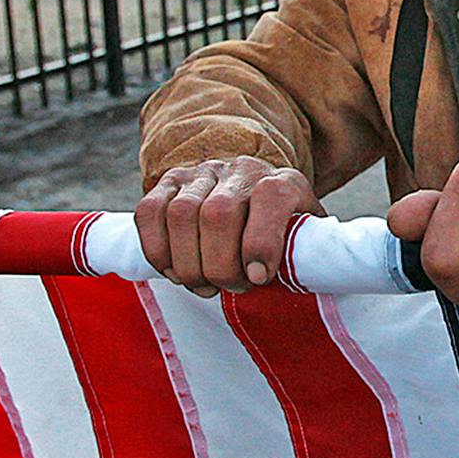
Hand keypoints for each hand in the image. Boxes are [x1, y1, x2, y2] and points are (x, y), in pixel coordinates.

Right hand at [134, 156, 323, 296]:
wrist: (251, 190)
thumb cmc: (281, 230)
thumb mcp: (304, 239)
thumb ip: (308, 252)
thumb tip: (309, 274)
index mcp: (282, 181)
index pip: (271, 197)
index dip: (262, 242)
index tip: (258, 278)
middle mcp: (240, 170)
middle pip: (218, 213)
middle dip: (219, 265)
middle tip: (230, 287)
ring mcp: (200, 173)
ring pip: (181, 214)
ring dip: (188, 263)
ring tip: (204, 285)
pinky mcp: (168, 182)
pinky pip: (149, 212)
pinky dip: (157, 250)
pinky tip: (175, 272)